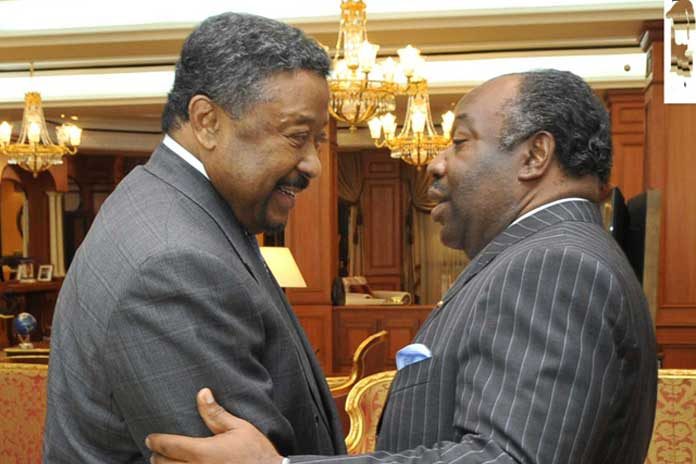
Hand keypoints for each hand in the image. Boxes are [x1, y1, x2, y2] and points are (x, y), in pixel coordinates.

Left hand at [146, 388, 283, 463]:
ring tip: (163, 462)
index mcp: (203, 452)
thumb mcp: (239, 427)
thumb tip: (202, 393)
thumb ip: (216, 413)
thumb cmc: (255, 451)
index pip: (170, 446)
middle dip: (157, 457)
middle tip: (154, 451)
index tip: (149, 438)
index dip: (157, 442)